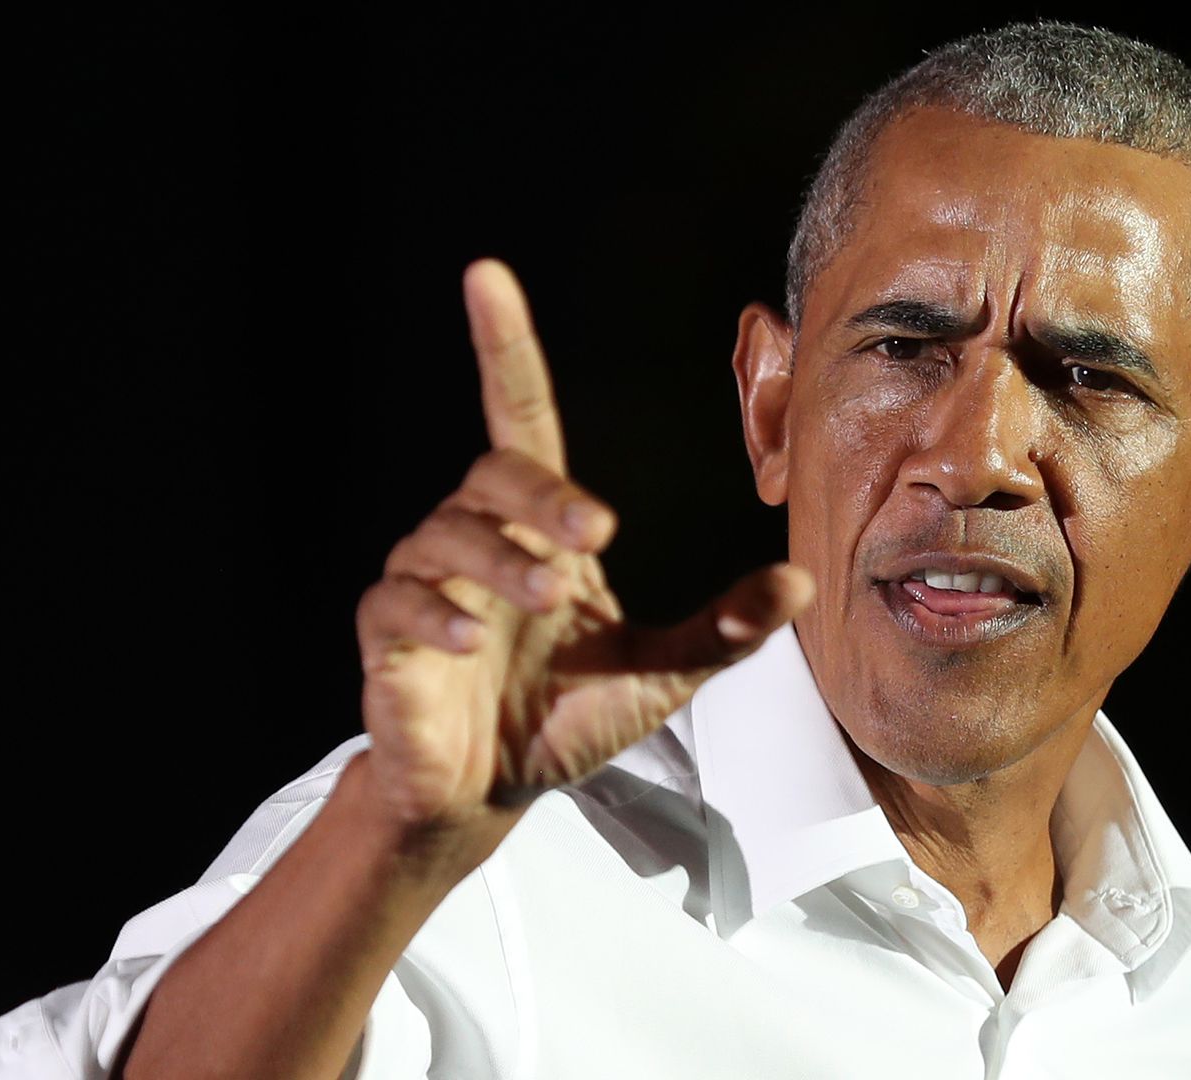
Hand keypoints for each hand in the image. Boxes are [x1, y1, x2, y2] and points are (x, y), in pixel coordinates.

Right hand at [353, 258, 813, 837]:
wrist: (492, 793)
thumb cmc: (567, 719)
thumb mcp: (660, 674)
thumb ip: (723, 629)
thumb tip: (801, 581)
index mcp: (539, 529)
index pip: (516, 413)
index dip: (502, 346)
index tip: (486, 276)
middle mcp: (479, 538)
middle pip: (495, 474)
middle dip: (542, 500)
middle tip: (592, 537)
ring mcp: (428, 583)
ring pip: (445, 532)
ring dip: (499, 561)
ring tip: (544, 601)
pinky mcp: (389, 636)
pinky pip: (398, 601)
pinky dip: (436, 614)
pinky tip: (471, 639)